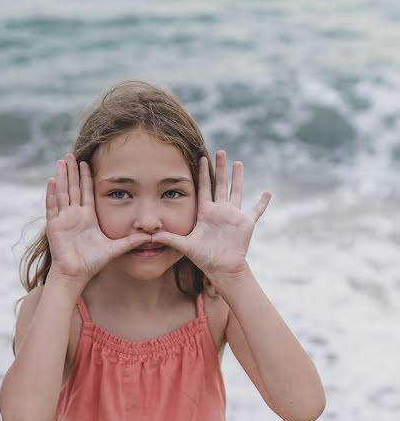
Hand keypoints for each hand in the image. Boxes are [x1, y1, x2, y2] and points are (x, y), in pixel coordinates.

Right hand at [45, 154, 151, 287]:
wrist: (76, 275)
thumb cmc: (93, 263)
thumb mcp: (115, 248)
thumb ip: (131, 241)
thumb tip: (151, 237)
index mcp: (87, 217)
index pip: (86, 192)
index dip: (85, 178)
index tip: (86, 162)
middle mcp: (74, 215)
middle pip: (73, 188)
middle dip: (72, 171)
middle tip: (71, 155)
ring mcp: (63, 219)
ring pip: (62, 192)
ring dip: (62, 176)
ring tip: (61, 161)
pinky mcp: (54, 225)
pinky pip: (52, 206)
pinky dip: (52, 193)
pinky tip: (52, 179)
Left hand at [152, 151, 271, 286]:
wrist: (222, 268)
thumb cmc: (203, 257)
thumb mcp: (185, 245)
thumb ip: (170, 238)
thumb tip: (150, 236)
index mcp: (206, 212)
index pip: (204, 187)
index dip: (203, 173)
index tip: (201, 157)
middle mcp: (220, 211)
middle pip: (221, 184)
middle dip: (221, 168)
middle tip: (221, 152)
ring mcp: (234, 216)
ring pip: (237, 191)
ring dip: (238, 178)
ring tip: (238, 163)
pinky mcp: (246, 223)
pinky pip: (256, 210)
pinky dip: (263, 202)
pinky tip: (268, 192)